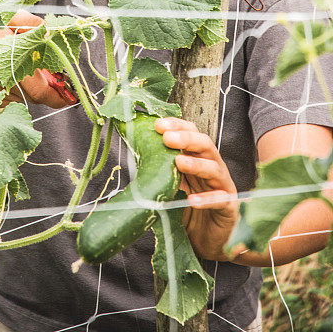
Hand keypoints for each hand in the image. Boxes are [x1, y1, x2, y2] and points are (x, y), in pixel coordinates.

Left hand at [154, 117, 239, 261]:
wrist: (206, 241)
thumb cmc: (187, 210)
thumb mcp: (171, 185)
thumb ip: (161, 170)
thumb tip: (136, 154)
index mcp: (198, 158)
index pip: (192, 133)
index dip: (178, 126)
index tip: (159, 125)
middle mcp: (213, 167)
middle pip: (205, 145)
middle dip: (186, 138)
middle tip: (167, 138)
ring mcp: (223, 187)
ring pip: (214, 169)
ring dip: (196, 165)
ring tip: (179, 162)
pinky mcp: (229, 208)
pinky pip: (220, 201)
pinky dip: (207, 199)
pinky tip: (192, 200)